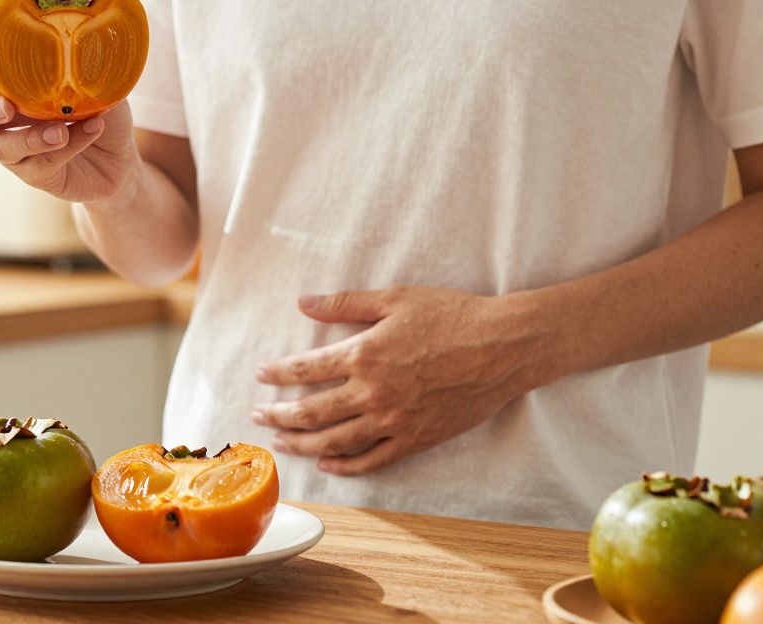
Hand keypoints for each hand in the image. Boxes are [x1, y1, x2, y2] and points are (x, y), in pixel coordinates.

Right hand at [0, 45, 141, 202]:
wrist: (120, 154)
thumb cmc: (99, 106)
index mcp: (8, 82)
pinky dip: (68, 146)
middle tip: (4, 107)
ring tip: (59, 131)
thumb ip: (84, 57)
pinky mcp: (36, 175)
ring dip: (27, 138)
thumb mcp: (95, 75)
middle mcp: (3, 116)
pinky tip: (93, 129)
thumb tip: (91, 35)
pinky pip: (41, 164)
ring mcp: (17, 148)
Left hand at [252, 286, 562, 474]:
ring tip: (280, 442)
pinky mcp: (415, 438)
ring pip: (334, 441)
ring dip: (302, 444)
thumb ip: (345, 303)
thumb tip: (304, 302)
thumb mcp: (395, 298)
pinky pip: (372, 459)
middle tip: (258, 415)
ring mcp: (393, 420)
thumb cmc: (452, 315)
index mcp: (363, 355)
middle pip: (310, 411)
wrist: (504, 346)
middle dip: (277, 414)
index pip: (303, 369)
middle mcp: (372, 392)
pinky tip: (326, 463)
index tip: (261, 374)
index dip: (276, 373)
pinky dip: (345, 465)